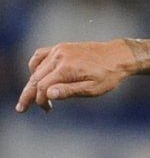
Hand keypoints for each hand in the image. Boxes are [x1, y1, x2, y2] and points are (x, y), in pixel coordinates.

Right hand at [16, 40, 133, 113]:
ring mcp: (59, 50)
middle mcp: (59, 57)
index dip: (39, 100)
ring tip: (32, 96)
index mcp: (66, 69)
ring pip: (37, 68)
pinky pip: (40, 55)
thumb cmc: (109, 75)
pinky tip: (36, 76)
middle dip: (29, 95)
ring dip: (32, 83)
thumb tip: (49, 95)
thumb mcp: (94, 89)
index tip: (46, 109)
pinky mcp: (61, 47)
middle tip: (23, 108)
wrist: (119, 56)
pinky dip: (35, 66)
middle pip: (35, 78)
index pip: (42, 87)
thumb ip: (70, 91)